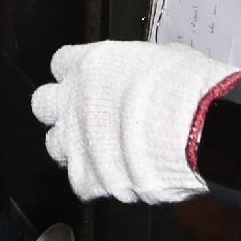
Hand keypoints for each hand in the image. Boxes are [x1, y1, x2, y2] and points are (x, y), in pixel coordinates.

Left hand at [30, 41, 238, 207]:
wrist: (197, 130)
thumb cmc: (186, 87)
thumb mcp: (163, 58)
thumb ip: (138, 69)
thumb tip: (144, 76)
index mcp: (89, 65)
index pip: (60, 63)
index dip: (76, 73)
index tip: (92, 82)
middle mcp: (73, 102)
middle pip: (43, 104)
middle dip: (62, 111)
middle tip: (88, 118)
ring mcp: (76, 142)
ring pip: (54, 145)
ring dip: (76, 148)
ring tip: (104, 152)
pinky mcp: (88, 177)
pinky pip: (79, 182)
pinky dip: (96, 181)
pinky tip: (118, 176)